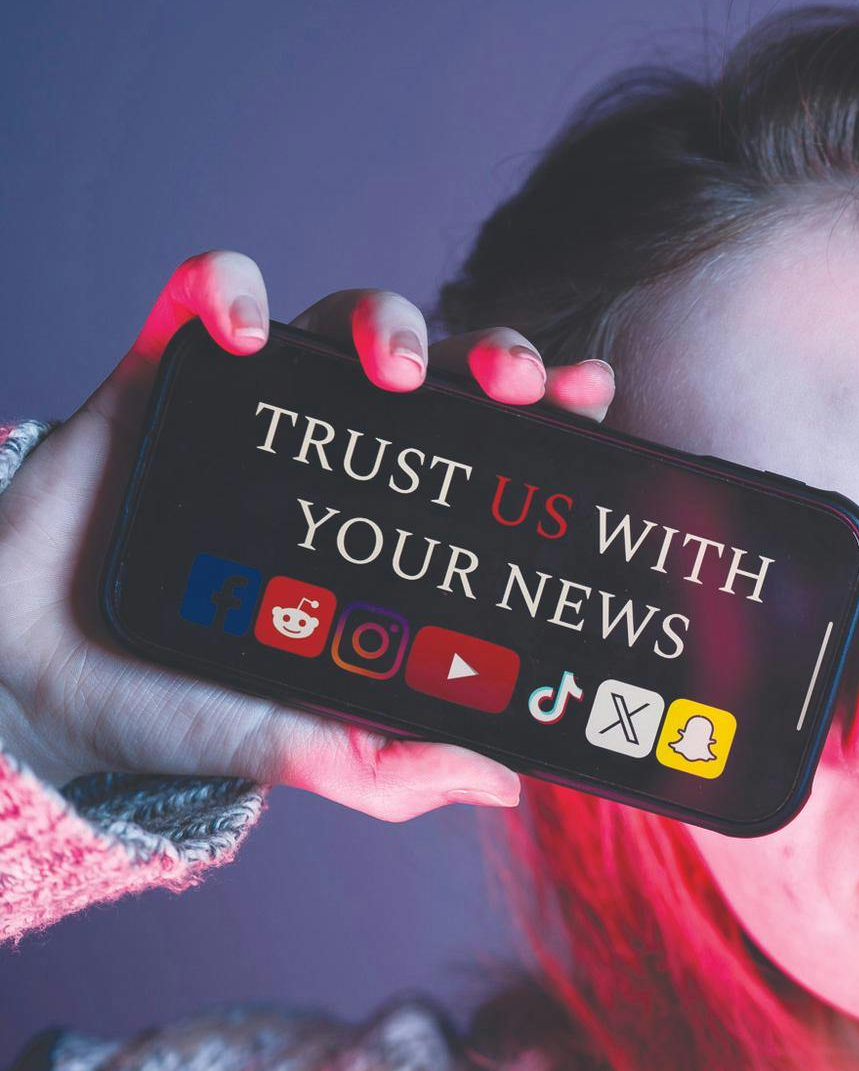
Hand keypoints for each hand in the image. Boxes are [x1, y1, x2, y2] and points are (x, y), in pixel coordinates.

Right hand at [0, 249, 617, 821]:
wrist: (40, 685)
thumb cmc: (186, 707)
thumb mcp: (308, 750)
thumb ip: (398, 767)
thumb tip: (503, 784)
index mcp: (401, 521)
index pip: (499, 448)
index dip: (552, 413)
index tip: (592, 401)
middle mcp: (346, 451)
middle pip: (445, 369)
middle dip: (493, 354)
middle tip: (513, 384)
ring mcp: (261, 407)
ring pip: (346, 319)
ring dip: (386, 319)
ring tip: (390, 370)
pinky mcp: (167, 375)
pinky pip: (204, 297)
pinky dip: (227, 286)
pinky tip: (245, 327)